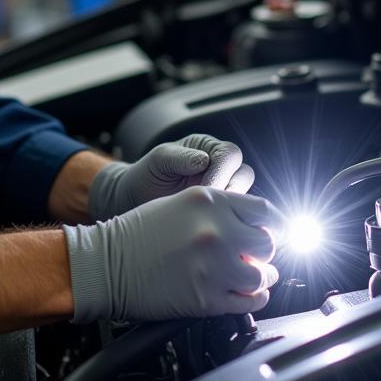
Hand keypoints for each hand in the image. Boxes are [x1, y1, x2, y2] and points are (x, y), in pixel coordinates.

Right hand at [63, 187, 280, 320]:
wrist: (106, 264)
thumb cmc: (139, 233)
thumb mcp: (183, 202)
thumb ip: (221, 209)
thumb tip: (255, 225)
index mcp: (210, 201)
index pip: (264, 211)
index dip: (270, 224)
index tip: (268, 232)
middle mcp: (216, 231)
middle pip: (268, 243)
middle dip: (263, 251)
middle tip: (254, 256)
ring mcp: (214, 267)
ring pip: (262, 275)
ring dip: (261, 277)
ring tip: (252, 276)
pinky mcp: (207, 299)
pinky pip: (250, 301)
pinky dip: (254, 299)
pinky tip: (248, 294)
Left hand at [89, 133, 254, 219]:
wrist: (135, 201)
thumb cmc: (147, 175)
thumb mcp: (159, 160)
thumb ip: (180, 157)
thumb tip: (204, 160)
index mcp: (208, 148)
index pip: (230, 154)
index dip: (222, 171)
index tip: (206, 189)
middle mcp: (220, 167)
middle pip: (243, 174)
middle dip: (231, 191)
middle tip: (211, 208)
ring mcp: (222, 190)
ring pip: (244, 196)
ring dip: (233, 209)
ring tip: (211, 220)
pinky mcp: (221, 212)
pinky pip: (236, 216)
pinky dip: (230, 223)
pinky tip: (214, 231)